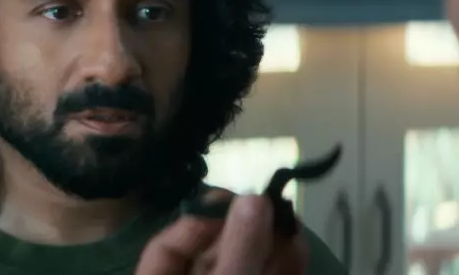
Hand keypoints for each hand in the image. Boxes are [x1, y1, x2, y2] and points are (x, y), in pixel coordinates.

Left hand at [135, 191, 308, 274]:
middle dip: (243, 232)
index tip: (232, 201)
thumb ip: (238, 251)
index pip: (166, 251)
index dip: (197, 223)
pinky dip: (282, 270)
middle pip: (211, 258)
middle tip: (271, 206)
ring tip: (291, 222)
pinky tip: (299, 248)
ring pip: (243, 270)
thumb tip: (253, 198)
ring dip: (269, 248)